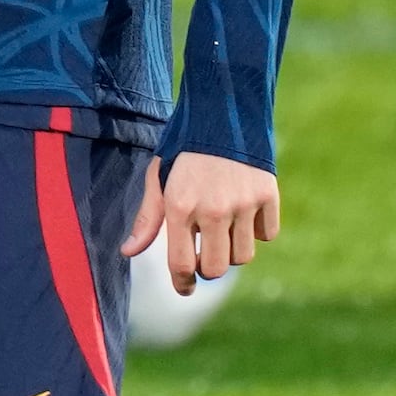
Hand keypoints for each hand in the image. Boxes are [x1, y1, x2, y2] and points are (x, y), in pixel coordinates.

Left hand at [128, 151, 282, 295]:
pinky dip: (257, 231)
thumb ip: (147, 218)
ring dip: (233, 251)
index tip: (184, 287)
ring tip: (224, 231)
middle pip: (216, 268)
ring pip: (243, 256)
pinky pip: (267, 234)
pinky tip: (245, 214)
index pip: (182, 265)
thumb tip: (128, 252)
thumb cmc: (184, 145)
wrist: (224, 108)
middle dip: (208, 267)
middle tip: (204, 254)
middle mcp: (212, 209)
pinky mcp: (267, 194)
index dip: (182, 283)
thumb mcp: (159, 176)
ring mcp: (243, 203)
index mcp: (180, 206)